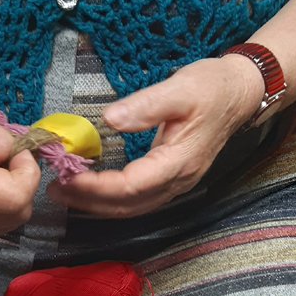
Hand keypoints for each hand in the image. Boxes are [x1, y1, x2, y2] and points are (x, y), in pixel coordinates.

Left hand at [49, 55, 264, 217]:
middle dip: (89, 201)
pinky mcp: (172, 178)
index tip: (68, 176)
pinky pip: (138, 199)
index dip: (96, 186)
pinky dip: (112, 199)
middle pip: (128, 205)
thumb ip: (145, 106)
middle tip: (56, 188)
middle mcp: (178, 180)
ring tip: (66, 193)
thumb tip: (109, 119)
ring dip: (97, 204)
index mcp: (178, 162)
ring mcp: (176, 183)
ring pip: (132, 207)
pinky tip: (93, 190)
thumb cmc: (212, 88)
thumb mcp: (180, 89)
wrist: (239, 93)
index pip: (130, 186)